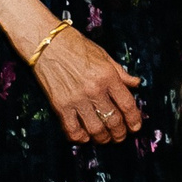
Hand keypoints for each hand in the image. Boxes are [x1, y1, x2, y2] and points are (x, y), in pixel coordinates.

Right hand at [31, 28, 142, 146]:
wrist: (45, 42)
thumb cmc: (74, 45)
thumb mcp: (103, 55)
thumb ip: (120, 72)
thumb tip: (136, 84)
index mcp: (108, 76)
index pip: (127, 105)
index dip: (134, 120)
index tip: (135, 127)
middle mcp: (94, 89)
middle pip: (113, 121)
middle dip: (120, 133)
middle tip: (120, 136)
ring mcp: (76, 99)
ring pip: (96, 130)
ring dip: (103, 138)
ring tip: (105, 138)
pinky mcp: (60, 105)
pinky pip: (73, 130)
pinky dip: (81, 138)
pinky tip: (84, 136)